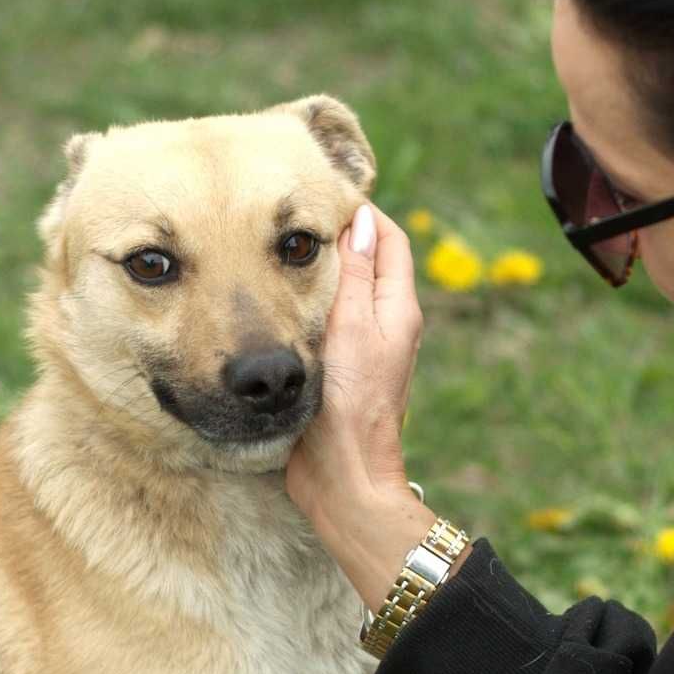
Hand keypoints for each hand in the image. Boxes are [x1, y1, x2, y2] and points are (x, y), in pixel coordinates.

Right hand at [288, 204, 437, 608]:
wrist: (344, 478)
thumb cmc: (353, 407)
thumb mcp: (353, 331)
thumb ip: (355, 277)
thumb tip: (360, 223)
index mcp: (397, 310)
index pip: (389, 241)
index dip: (362, 213)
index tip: (325, 195)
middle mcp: (384, 325)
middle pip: (367, 261)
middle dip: (336, 235)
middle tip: (293, 216)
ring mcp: (359, 348)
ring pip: (343, 291)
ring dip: (317, 269)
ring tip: (279, 248)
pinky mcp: (335, 370)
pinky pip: (324, 321)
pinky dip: (305, 302)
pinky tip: (275, 298)